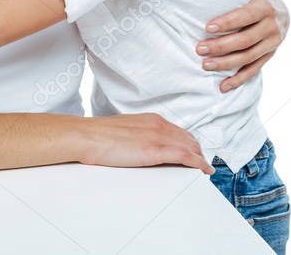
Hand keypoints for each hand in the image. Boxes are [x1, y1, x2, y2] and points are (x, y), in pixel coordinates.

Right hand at [79, 113, 213, 174]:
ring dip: (200, 158)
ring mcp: (158, 137)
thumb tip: (140, 145)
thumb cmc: (97, 134)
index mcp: (149, 119)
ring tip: (203, 168)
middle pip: (189, 139)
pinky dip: (199, 164)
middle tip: (200, 162)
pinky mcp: (156, 150)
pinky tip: (204, 170)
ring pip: (191, 147)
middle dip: (197, 151)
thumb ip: (137, 135)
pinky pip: (187, 157)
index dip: (188, 143)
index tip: (192, 151)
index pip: (178, 131)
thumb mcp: (123, 129)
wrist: (86, 136)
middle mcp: (158, 125)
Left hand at [198, 0, 288, 91]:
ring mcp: (270, 45)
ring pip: (248, 57)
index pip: (246, 16)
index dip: (228, 22)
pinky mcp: (268, 57)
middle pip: (245, 40)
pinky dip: (239, 79)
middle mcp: (271, 28)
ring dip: (226, 64)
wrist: (285, 15)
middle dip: (221, 45)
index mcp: (265, 8)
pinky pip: (254, 70)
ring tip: (204, 65)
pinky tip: (222, 86)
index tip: (207, 26)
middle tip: (198, 48)